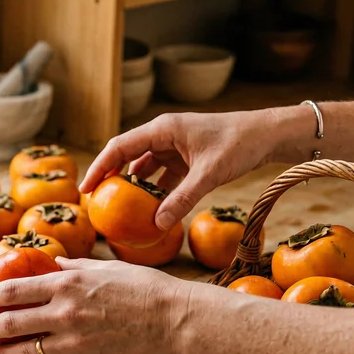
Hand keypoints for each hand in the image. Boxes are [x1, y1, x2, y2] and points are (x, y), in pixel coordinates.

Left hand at [0, 257, 186, 353]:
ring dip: (5, 353)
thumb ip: (72, 268)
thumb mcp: (104, 267)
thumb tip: (52, 265)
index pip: (12, 291)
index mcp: (66, 285)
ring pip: (25, 353)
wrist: (174, 318)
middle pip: (10, 325)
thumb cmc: (143, 287)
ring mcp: (74, 343)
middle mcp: (64, 314)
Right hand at [80, 109, 289, 229]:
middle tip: (97, 202)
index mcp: (162, 129)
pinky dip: (156, 190)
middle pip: (127, 156)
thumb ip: (182, 199)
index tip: (86, 189)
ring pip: (145, 166)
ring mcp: (175, 145)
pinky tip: (153, 209)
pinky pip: (163, 174)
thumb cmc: (239, 144)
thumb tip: (158, 224)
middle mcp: (164, 134)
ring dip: (135, 187)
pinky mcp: (186, 157)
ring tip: (122, 210)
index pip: (119, 147)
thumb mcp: (209, 174)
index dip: (99, 168)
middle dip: (111, 178)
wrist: (268, 134)